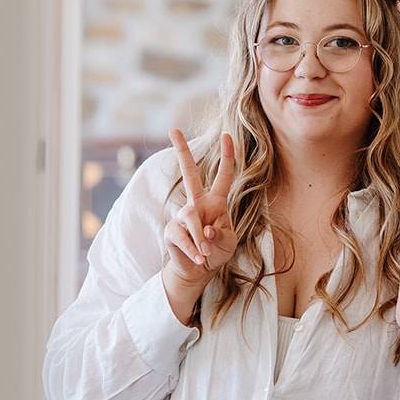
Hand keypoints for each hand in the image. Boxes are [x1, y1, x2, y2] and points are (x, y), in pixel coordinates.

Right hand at [162, 129, 237, 295]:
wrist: (198, 270)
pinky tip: (198, 259)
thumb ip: (220, 234)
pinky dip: (194, 250)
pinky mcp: (171, 230)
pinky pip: (183, 236)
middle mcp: (197, 203)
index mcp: (215, 202)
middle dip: (181, 151)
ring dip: (201, 239)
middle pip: (189, 172)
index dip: (227, 156)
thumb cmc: (216, 252)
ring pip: (191, 218)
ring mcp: (182, 215)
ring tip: (206, 253)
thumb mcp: (228, 243)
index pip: (223, 175)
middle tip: (173, 128)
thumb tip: (204, 228)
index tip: (227, 135)